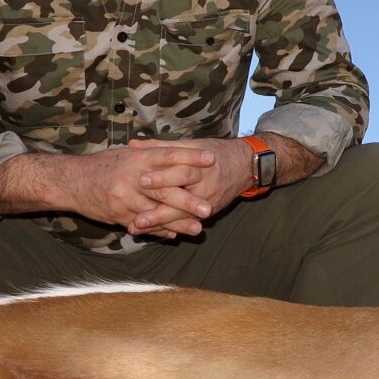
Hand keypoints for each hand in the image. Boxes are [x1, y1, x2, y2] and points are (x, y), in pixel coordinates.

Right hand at [0, 145, 219, 238]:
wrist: (70, 181)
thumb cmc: (102, 165)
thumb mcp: (126, 154)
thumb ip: (150, 154)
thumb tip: (177, 153)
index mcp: (137, 157)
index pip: (168, 155)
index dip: (190, 157)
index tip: (211, 159)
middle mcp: (132, 177)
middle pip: (164, 189)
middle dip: (188, 200)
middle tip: (209, 208)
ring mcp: (124, 198)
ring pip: (155, 213)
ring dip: (178, 222)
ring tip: (197, 229)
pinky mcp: (118, 215)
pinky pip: (143, 224)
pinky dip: (159, 230)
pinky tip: (174, 234)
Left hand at [128, 136, 252, 233]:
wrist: (245, 167)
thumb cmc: (216, 152)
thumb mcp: (192, 145)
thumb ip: (162, 147)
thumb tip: (133, 145)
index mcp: (202, 167)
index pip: (181, 173)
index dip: (162, 177)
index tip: (141, 180)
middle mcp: (205, 188)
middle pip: (180, 201)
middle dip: (158, 212)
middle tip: (138, 219)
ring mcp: (207, 203)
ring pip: (181, 217)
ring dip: (159, 224)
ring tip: (138, 228)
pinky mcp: (207, 213)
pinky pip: (187, 222)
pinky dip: (169, 228)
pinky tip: (152, 234)